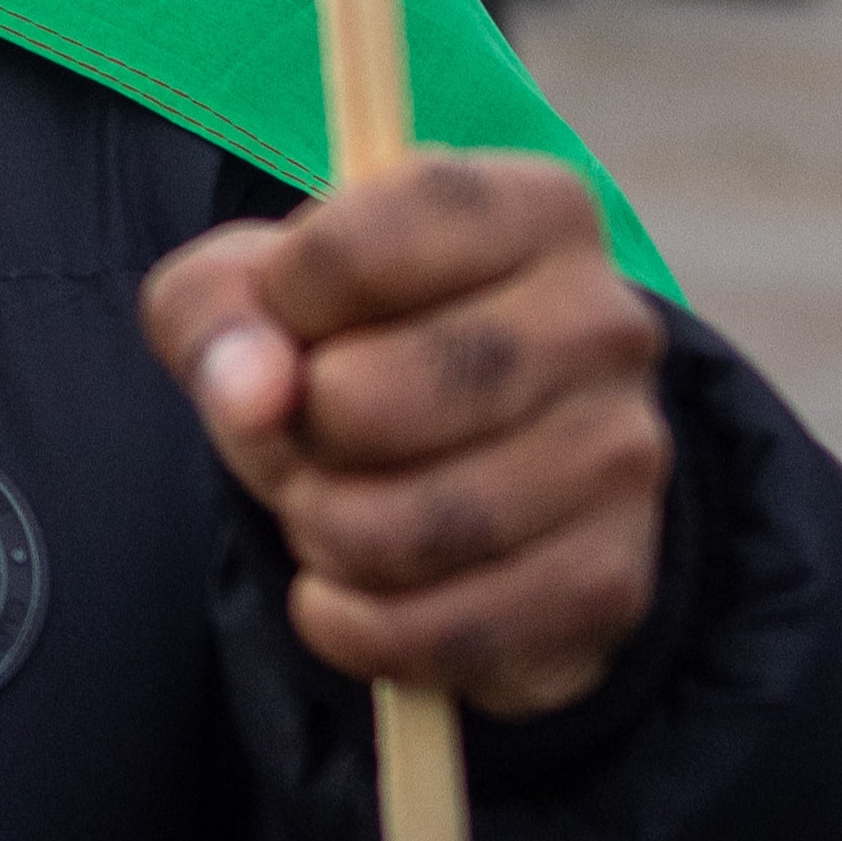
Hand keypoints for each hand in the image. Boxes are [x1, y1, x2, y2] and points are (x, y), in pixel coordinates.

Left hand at [141, 153, 674, 718]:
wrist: (465, 463)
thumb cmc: (351, 344)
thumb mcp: (257, 293)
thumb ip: (218, 313)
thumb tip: (253, 392)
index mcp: (535, 208)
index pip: (375, 240)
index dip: (290, 294)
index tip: (289, 312)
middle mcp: (606, 322)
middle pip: (374, 398)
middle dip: (298, 432)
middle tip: (306, 430)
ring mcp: (623, 459)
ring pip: (407, 529)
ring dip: (320, 532)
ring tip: (327, 507)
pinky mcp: (612, 584)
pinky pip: (442, 632)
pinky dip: (355, 627)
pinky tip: (345, 592)